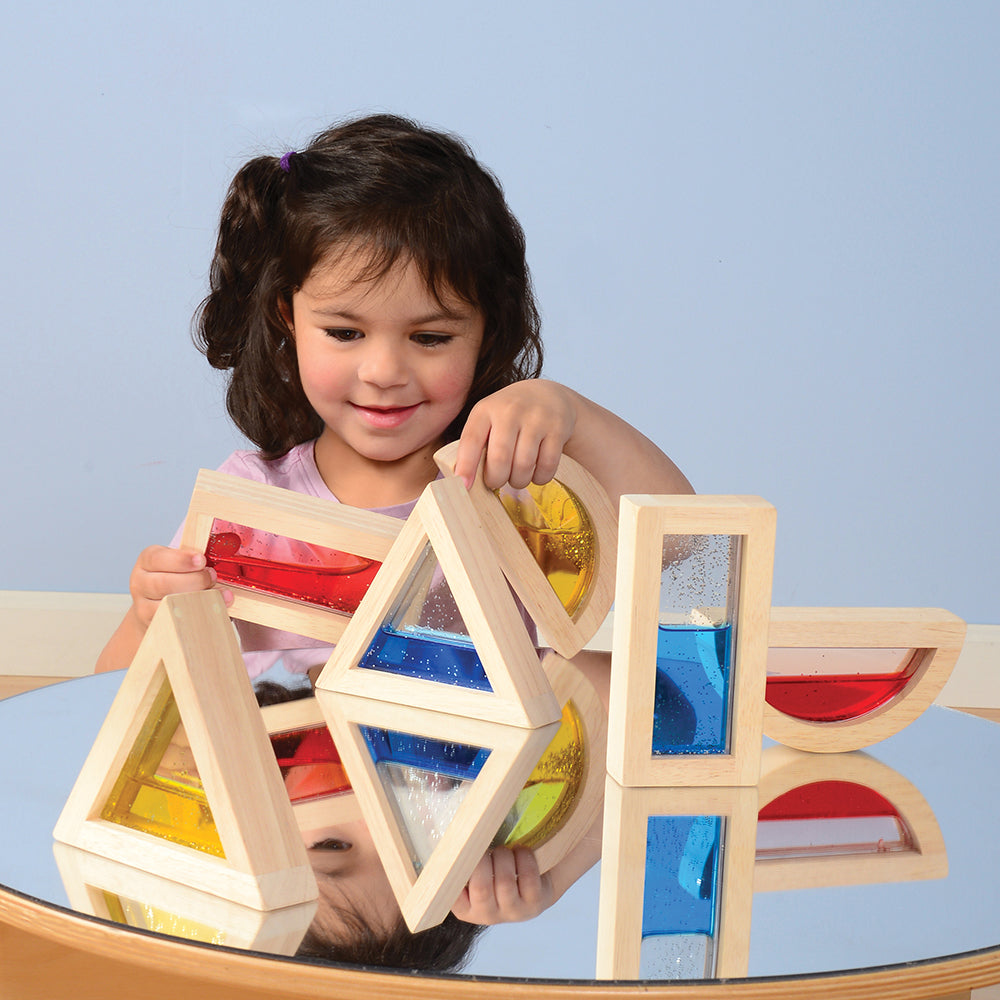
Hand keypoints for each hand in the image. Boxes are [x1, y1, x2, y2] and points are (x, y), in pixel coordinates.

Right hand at [128, 545, 228, 628]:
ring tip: (216, 594)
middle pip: (164, 583)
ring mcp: (143, 605)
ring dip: (198, 598)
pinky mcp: (152, 624)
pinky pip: (174, 620)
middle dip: (195, 580)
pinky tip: (212, 609)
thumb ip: (194, 559)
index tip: (202, 560)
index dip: (181, 560)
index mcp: (148, 560)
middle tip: (212, 577)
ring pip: (169, 604)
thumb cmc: (176, 577)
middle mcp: (141, 581)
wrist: (157, 604)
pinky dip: (196, 614)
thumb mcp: (181, 562)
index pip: (158, 558)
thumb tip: (220, 559)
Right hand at [451, 847, 554, 924]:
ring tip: (505, 850)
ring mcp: (512, 913)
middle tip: (487, 848)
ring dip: (504, 856)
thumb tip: (455, 840)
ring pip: (505, 881)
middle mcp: (487, 915)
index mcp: (465, 908)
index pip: (452, 894)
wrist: (536, 882)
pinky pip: (527, 877)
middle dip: (484, 859)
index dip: (458, 869)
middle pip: (481, 887)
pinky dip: (524, 858)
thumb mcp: (477, 870)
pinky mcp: (534, 905)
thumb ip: (464, 860)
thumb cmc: (497, 870)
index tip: (464, 851)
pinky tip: (522, 852)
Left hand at [454, 379, 577, 489]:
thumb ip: (475, 445)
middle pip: (500, 458)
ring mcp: (536, 418)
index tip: (464, 486)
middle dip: (496, 480)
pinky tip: (536, 474)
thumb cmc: (509, 417)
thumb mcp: (488, 420)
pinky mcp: (557, 428)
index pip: (471, 440)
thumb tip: (463, 481)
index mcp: (485, 409)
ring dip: (518, 481)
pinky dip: (540, 478)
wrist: (547, 395)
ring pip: (524, 466)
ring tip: (516, 478)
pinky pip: (547, 466)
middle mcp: (510, 410)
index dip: (466, 466)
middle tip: (497, 482)